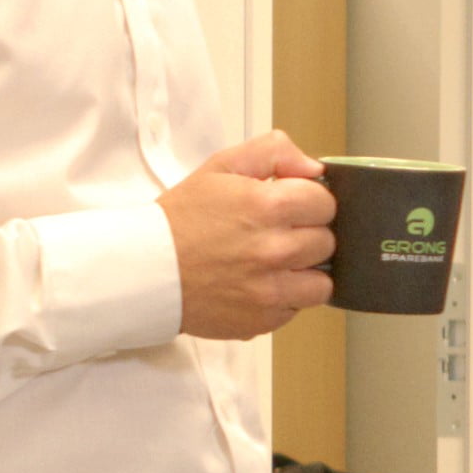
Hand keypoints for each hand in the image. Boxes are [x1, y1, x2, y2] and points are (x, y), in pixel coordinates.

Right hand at [167, 131, 335, 338]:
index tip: (291, 206)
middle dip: (307, 235)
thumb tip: (313, 167)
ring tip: (276, 264)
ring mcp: (270, 290)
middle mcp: (274, 250)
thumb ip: (273, 152)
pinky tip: (259, 284)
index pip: (326, 203)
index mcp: (267, 206)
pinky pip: (296, 309)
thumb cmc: (181, 219)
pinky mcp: (263, 321)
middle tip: (278, 234)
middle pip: (327, 242)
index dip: (309, 202)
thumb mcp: (221, 166)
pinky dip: (284, 299)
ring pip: (321, 283)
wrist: (146, 268)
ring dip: (304, 272)